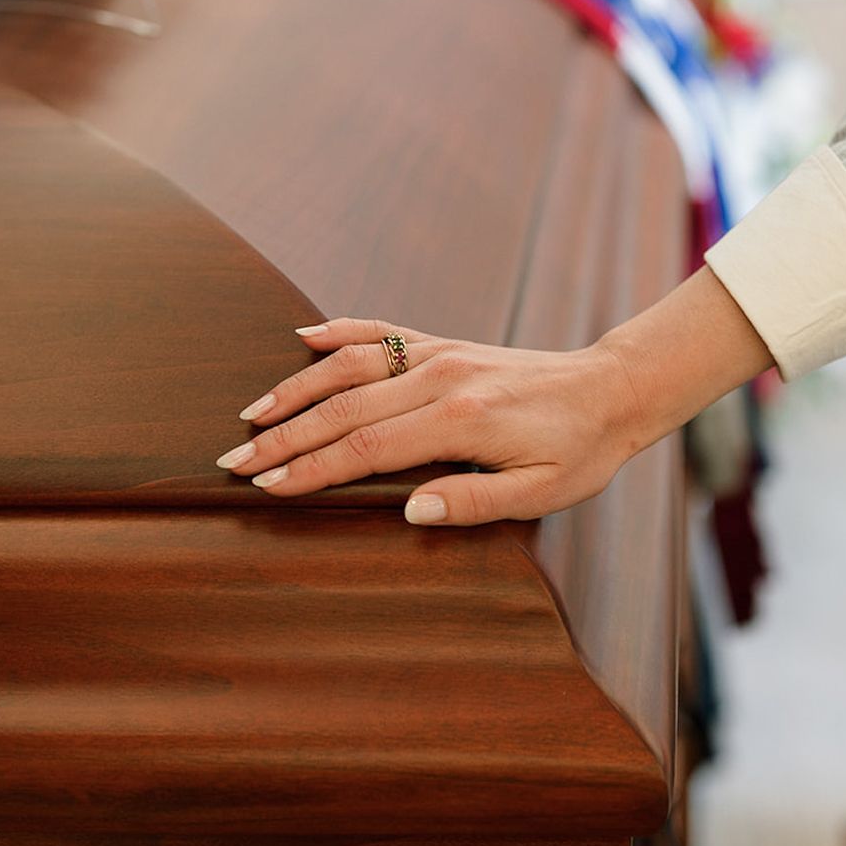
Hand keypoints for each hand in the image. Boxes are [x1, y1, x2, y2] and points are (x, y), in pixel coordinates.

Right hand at [216, 318, 649, 525]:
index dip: (310, 470)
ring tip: (251, 414)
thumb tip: (410, 512)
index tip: (266, 487)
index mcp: (460, 421)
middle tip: (234, 460)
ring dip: (296, 389)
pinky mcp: (444, 344)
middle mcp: (441, 379)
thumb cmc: (578, 450)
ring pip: (351, 367)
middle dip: (283, 437)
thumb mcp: (541, 493)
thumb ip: (474, 503)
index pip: (365, 449)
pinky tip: (302, 337)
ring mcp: (439, 355)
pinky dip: (339, 332)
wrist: (611, 390)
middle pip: (343, 408)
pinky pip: (381, 334)